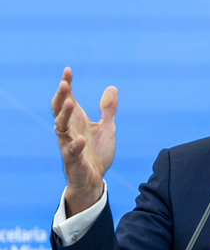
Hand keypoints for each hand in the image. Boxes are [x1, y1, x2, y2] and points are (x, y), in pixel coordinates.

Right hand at [51, 67, 117, 217]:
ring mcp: (69, 145)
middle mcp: (69, 130)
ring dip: (65, 115)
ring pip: (60, 128)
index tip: (67, 70)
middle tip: (63, 83)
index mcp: (76, 121)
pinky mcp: (73, 160)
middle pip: (59, 110)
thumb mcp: (106, 127)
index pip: (67, 99)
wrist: (94, 179)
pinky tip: (81, 139)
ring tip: (71, 102)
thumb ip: (108, 110)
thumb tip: (112, 87)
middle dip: (61, 96)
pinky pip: (72, 151)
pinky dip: (76, 145)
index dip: (66, 85)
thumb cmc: (96, 152)